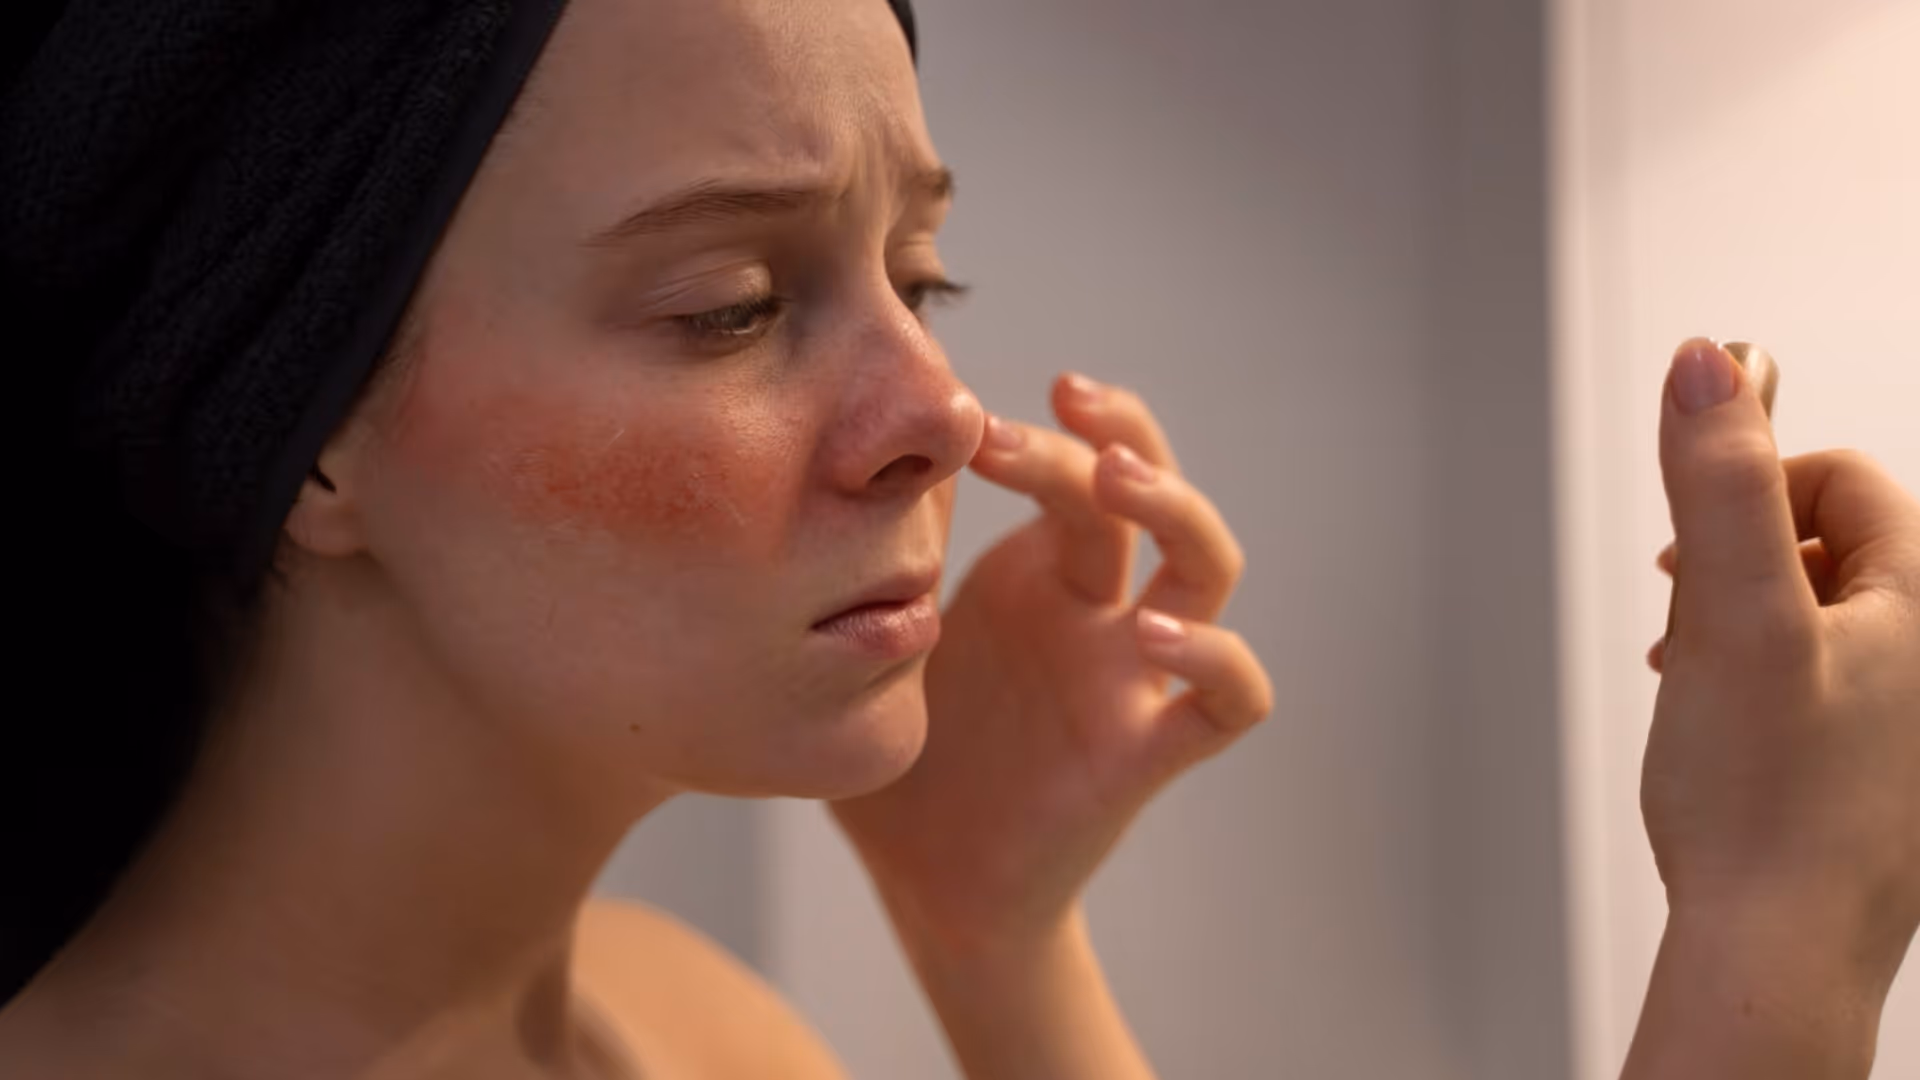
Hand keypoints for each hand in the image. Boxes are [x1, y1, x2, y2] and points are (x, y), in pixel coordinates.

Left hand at [830, 373, 1271, 954]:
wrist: (928, 886)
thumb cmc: (900, 762)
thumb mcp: (866, 648)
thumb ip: (853, 571)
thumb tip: (800, 472)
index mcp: (1035, 575)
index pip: (1073, 469)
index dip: (1045, 429)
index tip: (973, 416)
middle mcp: (1095, 611)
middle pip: (1150, 490)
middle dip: (1121, 431)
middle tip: (1066, 398)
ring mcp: (1128, 674)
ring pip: (1208, 569)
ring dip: (1179, 508)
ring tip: (1117, 478)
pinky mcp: (1144, 749)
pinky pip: (1229, 702)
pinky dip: (1216, 659)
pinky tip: (1152, 634)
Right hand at [1627, 339, 1919, 1077]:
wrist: (1776, 952)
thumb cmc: (1766, 808)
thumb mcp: (1733, 614)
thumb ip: (1720, 480)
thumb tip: (1712, 361)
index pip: (1851, 482)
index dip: (1758, 484)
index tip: (1694, 537)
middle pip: (1837, 551)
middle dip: (1741, 562)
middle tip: (1688, 609)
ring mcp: (1912, 731)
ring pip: (1822, 625)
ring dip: (1743, 626)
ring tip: (1695, 671)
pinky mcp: (1879, 785)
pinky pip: (1820, 695)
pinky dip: (1760, 690)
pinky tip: (1721, 732)